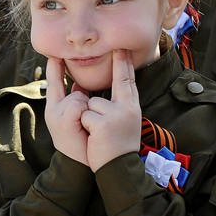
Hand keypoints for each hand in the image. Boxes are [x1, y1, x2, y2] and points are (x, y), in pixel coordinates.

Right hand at [44, 58, 89, 165]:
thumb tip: (78, 86)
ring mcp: (55, 115)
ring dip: (87, 108)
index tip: (54, 53)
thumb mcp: (78, 119)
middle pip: (64, 87)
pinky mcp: (62, 121)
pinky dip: (86, 115)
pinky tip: (84, 128)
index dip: (54, 67)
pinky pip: (80, 105)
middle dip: (72, 90)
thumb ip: (77, 101)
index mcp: (56, 109)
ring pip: (78, 96)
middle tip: (70, 93)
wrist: (81, 166)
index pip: (54, 82)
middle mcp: (52, 110)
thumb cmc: (83, 142)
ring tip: (85, 127)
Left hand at [80, 50, 141, 171]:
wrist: (120, 169)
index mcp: (131, 107)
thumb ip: (110, 106)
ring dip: (87, 116)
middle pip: (120, 80)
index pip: (128, 80)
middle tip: (120, 46)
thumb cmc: (117, 146)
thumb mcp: (118, 123)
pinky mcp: (103, 124)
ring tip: (97, 133)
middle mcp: (127, 108)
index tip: (123, 48)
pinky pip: (84, 115)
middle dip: (120, 62)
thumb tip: (87, 90)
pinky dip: (84, 126)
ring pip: (90, 102)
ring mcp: (116, 115)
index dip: (125, 64)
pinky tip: (94, 137)